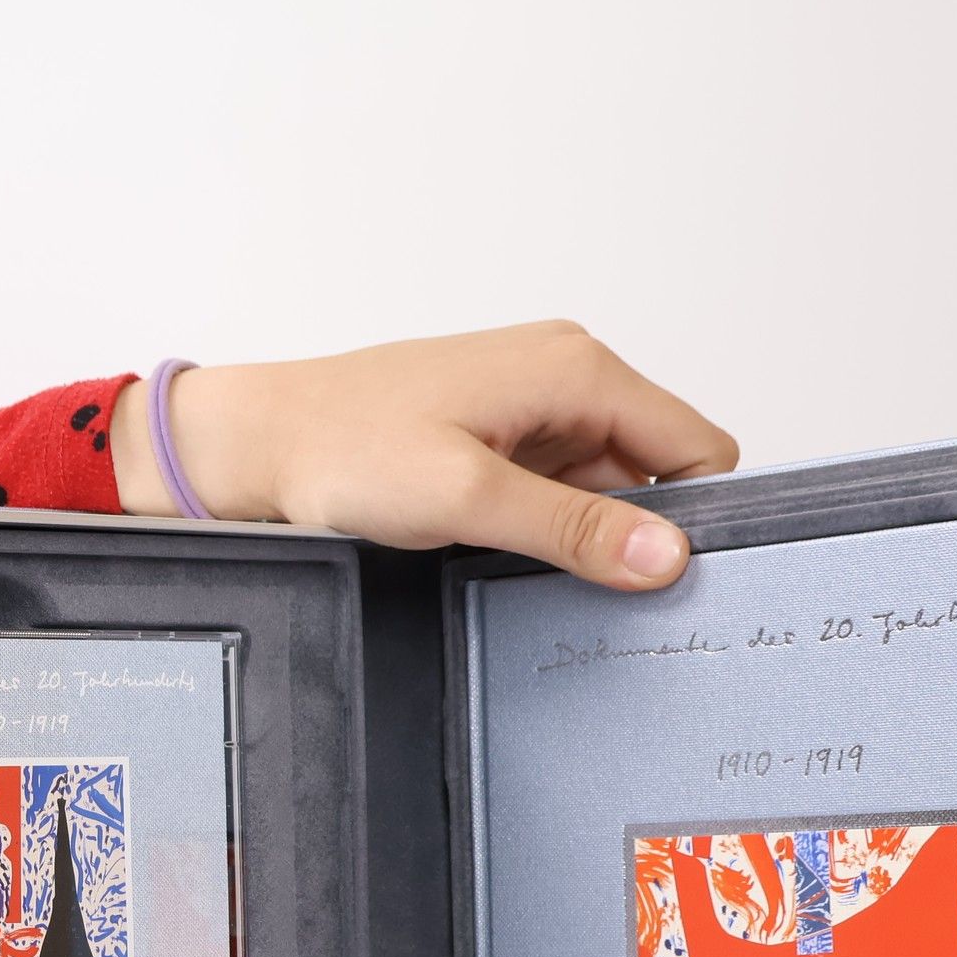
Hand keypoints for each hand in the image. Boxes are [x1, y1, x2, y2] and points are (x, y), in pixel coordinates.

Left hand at [111, 322, 737, 589]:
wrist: (259, 446)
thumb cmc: (344, 448)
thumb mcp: (468, 497)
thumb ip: (573, 528)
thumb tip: (665, 556)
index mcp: (575, 369)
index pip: (696, 445)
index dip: (697, 516)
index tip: (673, 578)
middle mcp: (564, 378)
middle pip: (654, 471)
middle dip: (634, 533)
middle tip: (588, 587)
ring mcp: (532, 410)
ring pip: (606, 489)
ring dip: (581, 535)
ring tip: (522, 562)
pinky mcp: (501, 441)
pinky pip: (559, 492)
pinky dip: (547, 529)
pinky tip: (504, 552)